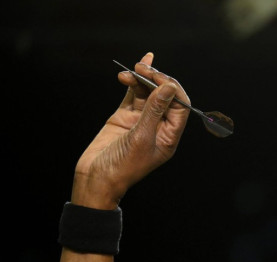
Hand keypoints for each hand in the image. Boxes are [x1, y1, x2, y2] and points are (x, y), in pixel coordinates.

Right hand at [72, 52, 189, 208]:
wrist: (96, 178)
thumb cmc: (123, 166)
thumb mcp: (141, 138)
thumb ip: (154, 111)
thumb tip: (168, 87)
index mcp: (170, 135)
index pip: (180, 106)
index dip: (173, 89)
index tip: (159, 78)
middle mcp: (158, 126)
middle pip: (165, 96)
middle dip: (156, 79)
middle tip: (143, 68)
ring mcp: (141, 120)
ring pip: (146, 92)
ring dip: (140, 79)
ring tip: (130, 71)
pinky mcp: (125, 116)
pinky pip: (132, 95)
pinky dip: (131, 82)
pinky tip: (128, 71)